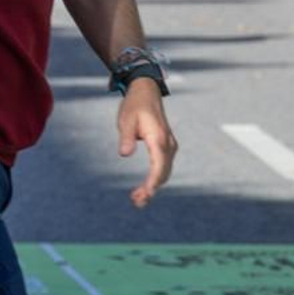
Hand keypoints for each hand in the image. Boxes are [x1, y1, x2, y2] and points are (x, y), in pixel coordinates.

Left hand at [117, 81, 176, 207]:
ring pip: (164, 172)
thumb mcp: (125, 120)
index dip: (152, 182)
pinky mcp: (166, 147)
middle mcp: (168, 144)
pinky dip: (156, 179)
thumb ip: (126, 137)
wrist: (146, 92)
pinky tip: (144, 188)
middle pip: (163, 173)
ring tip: (137, 199)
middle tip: (135, 201)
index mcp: (159, 138)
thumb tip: (124, 154)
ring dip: (153, 186)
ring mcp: (169, 146)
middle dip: (151, 189)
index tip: (145, 194)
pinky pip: (163, 167)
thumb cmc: (134, 106)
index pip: (158, 166)